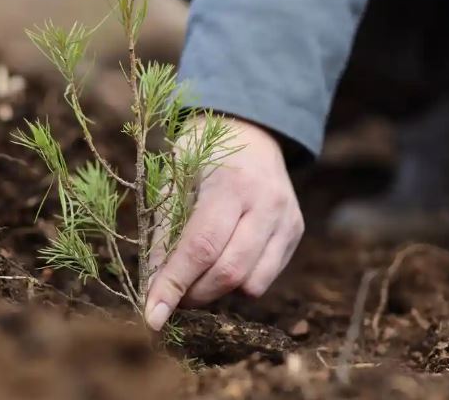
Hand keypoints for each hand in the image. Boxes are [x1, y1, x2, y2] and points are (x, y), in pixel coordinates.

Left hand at [144, 117, 303, 330]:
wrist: (250, 131)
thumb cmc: (203, 155)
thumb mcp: (175, 181)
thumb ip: (165, 233)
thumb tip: (153, 287)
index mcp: (231, 183)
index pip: (201, 248)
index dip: (174, 285)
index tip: (152, 316)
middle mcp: (266, 202)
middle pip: (229, 272)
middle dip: (193, 294)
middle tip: (172, 293)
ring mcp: (286, 218)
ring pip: (251, 283)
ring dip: (217, 292)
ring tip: (198, 275)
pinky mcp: (295, 231)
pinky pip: (265, 277)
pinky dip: (239, 282)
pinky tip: (225, 261)